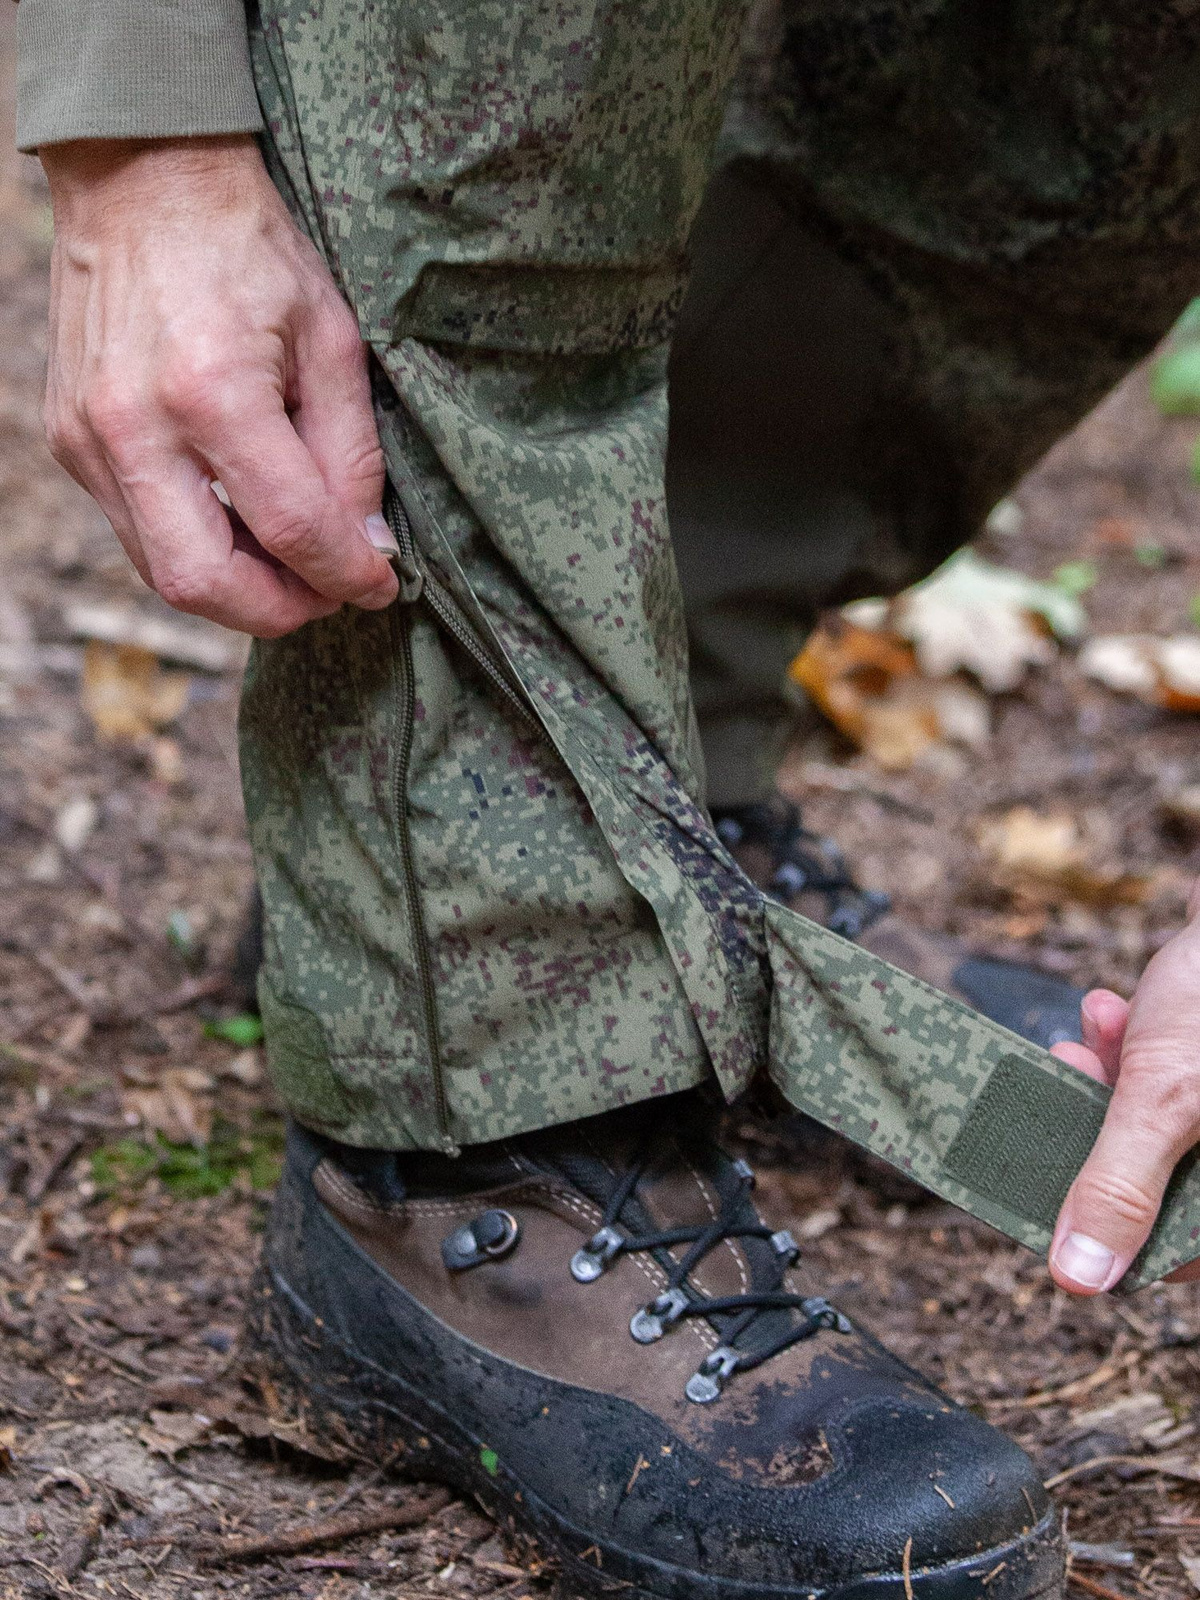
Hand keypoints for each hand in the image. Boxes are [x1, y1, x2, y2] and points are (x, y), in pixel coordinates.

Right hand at [40, 136, 398, 636]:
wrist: (142, 180)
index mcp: (211, 391)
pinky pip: (137, 531)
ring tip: (291, 561)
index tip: (379, 585)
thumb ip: (350, 453)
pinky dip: (197, 548)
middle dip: (279, 610)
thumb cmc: (247, 248)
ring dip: (237, 588)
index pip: (292, 528)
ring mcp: (90, 439)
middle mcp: (135, 426)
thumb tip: (366, 546)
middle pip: (206, 583)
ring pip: (163, 573)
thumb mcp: (330, 340)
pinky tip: (240, 521)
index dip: (347, 574)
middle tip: (328, 592)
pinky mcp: (71, 441)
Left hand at [1048, 882, 1199, 1291]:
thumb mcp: (1163, 1100)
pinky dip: (1124, 1048)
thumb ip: (1119, 1186)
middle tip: (1067, 1086)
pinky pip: (1157, 1081)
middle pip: (1154, 1185)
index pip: (1176, 1252)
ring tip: (1087, 1039)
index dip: (1111, 1229)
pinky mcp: (1197, 1067)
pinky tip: (1108, 1009)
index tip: (1053, 1194)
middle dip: (1097, 1132)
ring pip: (1146, 1127)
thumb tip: (1080, 1277)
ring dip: (1102, 1082)